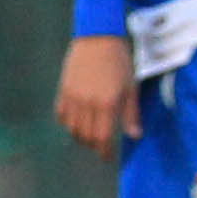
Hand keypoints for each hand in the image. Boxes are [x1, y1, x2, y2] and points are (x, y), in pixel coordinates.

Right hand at [55, 36, 136, 157]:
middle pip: (86, 136)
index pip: (103, 137)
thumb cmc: (120, 63)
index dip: (104, 151)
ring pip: (72, 128)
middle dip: (94, 146)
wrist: (97, 39)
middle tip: (102, 147)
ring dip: (81, 136)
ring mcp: (72, 97)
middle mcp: (87, 103)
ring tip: (91, 136)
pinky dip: (68, 124)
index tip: (107, 158)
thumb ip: (131, 114)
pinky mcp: (63, 91)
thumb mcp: (131, 87)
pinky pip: (61, 115)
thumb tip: (134, 136)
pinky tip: (77, 123)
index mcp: (107, 103)